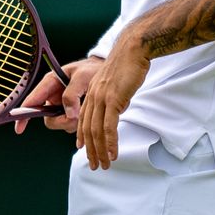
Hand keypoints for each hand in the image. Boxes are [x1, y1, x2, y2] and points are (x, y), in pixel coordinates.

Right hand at [15, 57, 101, 135]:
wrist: (103, 71)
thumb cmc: (91, 69)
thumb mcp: (83, 77)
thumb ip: (73, 94)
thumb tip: (69, 115)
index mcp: (50, 83)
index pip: (33, 100)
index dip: (24, 115)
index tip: (19, 129)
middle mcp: (53, 96)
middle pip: (48, 119)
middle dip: (62, 121)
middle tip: (76, 116)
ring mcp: (61, 106)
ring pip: (61, 123)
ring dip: (74, 121)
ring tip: (86, 106)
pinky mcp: (70, 112)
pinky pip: (71, 124)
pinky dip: (80, 121)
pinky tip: (87, 109)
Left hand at [78, 47, 150, 170]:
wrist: (133, 49)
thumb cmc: (127, 64)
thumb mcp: (115, 82)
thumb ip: (112, 97)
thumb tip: (117, 109)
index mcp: (92, 93)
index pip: (83, 119)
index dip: (82, 136)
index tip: (83, 149)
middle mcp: (93, 97)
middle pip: (88, 130)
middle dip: (91, 150)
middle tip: (95, 166)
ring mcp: (102, 99)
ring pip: (97, 131)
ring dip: (100, 151)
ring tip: (105, 165)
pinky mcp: (113, 100)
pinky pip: (109, 126)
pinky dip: (110, 142)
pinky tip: (113, 154)